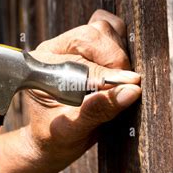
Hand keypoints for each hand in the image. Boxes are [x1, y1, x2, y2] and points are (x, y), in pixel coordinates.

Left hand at [22, 9, 140, 172]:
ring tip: (120, 83)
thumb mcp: (71, 130)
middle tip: (124, 88)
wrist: (53, 143)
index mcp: (42, 63)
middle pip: (95, 32)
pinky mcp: (90, 49)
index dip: (107, 70)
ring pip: (106, 29)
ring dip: (119, 54)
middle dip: (115, 60)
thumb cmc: (55, 138)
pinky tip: (120, 74)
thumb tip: (130, 91)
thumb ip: (97, 110)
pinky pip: (112, 33)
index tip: (128, 87)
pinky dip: (122, 49)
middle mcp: (57, 49)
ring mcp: (74, 46)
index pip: (81, 51)